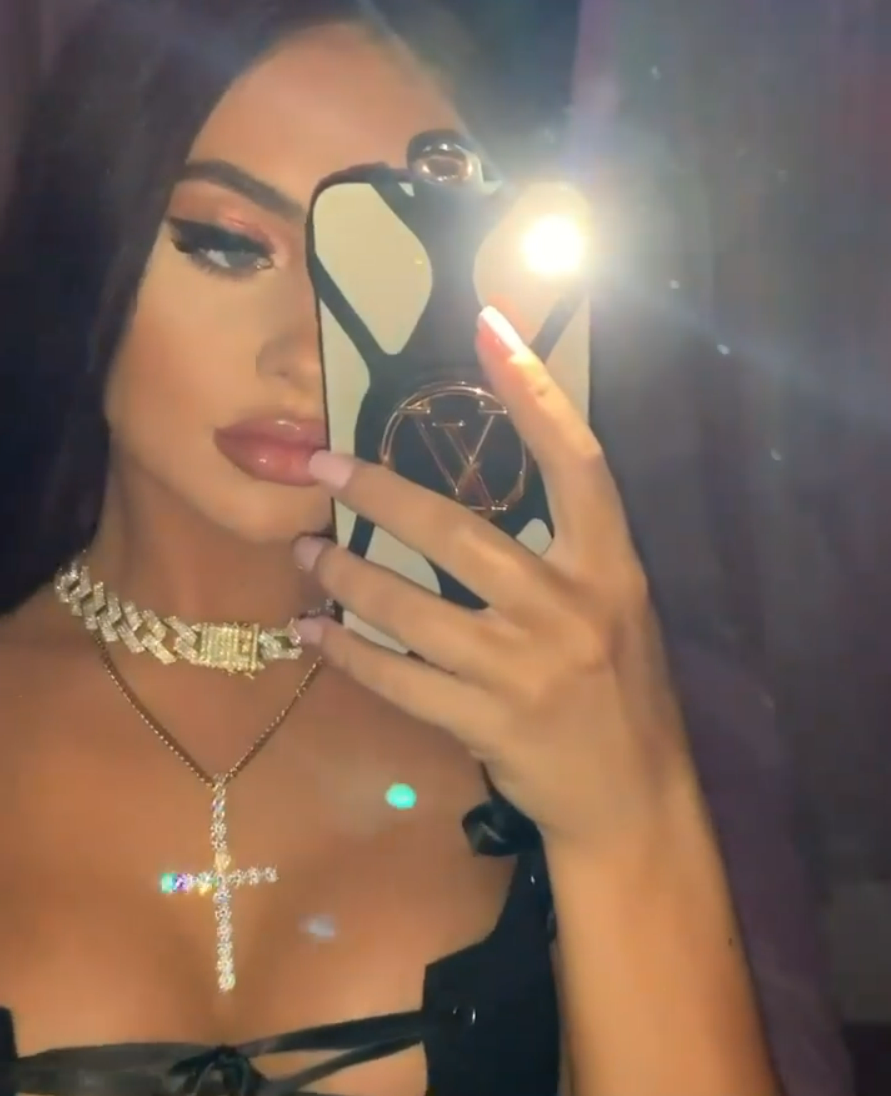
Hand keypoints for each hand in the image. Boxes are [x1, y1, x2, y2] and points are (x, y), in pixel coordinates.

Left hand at [293, 307, 689, 847]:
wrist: (632, 800)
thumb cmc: (621, 691)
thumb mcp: (614, 607)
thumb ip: (563, 553)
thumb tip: (480, 492)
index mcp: (610, 567)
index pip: (577, 461)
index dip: (535, 393)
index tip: (488, 329)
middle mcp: (570, 608)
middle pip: (459, 531)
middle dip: (381, 494)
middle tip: (322, 465)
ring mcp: (525, 669)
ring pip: (412, 609)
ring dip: (347, 577)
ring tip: (305, 555)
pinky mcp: (487, 722)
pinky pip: (398, 679)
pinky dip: (347, 652)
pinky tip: (312, 632)